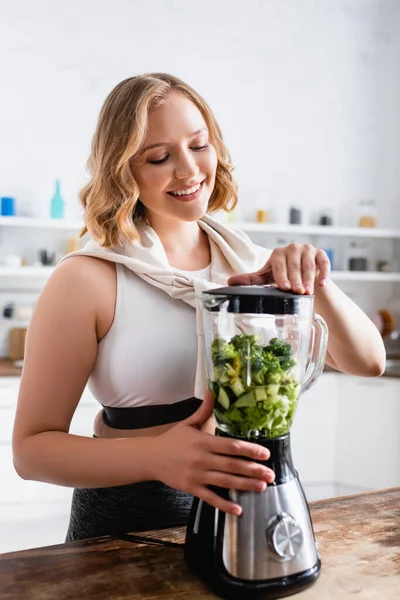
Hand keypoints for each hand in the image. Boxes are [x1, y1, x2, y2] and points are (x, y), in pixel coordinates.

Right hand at [151, 391, 274, 514]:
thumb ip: (204, 409)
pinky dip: (224, 504)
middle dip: (253, 470)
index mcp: (203, 441)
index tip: (265, 454)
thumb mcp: (188, 423)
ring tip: (261, 487)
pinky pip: (210, 498)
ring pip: (225, 481)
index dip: (249, 450)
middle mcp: (202, 459)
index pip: (231, 446)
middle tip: (270, 474)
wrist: (151, 457)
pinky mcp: (191, 488)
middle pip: (232, 465)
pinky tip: (238, 509)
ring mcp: (197, 475)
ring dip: (244, 485)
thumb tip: (213, 390)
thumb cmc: (172, 439)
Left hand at [228, 243, 330, 294]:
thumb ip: (251, 280)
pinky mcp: (321, 254)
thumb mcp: (268, 278)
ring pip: (309, 266)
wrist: (303, 276)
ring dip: (309, 279)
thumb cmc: (283, 277)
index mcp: (278, 253)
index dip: (282, 276)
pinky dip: (324, 273)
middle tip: (298, 292)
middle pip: (294, 266)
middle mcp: (293, 248)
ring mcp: (308, 250)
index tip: (285, 288)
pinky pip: (324, 263)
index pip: (279, 265)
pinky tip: (322, 284)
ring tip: (308, 292)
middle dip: (296, 280)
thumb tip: (229, 283)